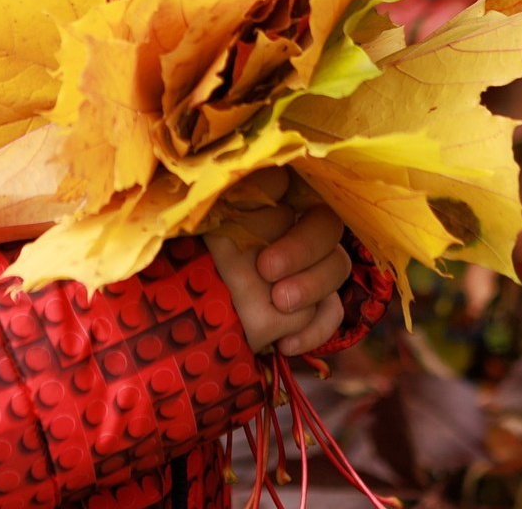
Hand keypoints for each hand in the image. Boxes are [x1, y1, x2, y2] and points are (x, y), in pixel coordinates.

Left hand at [206, 169, 351, 356]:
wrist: (184, 302)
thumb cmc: (193, 248)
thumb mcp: (208, 214)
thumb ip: (240, 194)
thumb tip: (275, 179)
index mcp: (270, 196)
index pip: (293, 183)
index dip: (281, 195)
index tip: (260, 209)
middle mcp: (294, 225)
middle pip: (327, 224)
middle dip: (300, 248)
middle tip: (265, 268)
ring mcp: (306, 264)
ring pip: (337, 264)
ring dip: (311, 286)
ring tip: (277, 302)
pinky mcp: (310, 302)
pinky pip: (331, 312)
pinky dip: (314, 330)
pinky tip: (284, 343)